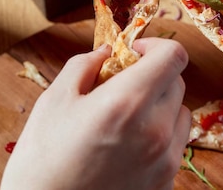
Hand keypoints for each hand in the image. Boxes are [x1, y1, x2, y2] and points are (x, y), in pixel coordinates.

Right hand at [1, 38, 190, 189]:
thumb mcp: (55, 100)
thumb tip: (107, 51)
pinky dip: (159, 136)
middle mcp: (156, 131)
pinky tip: (127, 145)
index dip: (156, 46)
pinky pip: (175, 145)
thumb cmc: (41, 160)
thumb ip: (85, 65)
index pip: (174, 56)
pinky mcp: (165, 183)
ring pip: (180, 114)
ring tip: (125, 118)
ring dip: (160, 106)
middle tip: (121, 84)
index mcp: (128, 102)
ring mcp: (165, 161)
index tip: (135, 52)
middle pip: (177, 83)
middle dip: (152, 75)